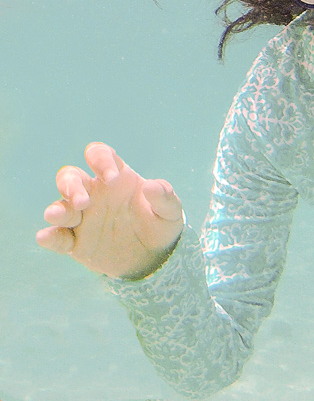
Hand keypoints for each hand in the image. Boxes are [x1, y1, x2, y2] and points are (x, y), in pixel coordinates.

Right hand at [37, 142, 183, 279]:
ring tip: (60, 215)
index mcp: (116, 176)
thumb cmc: (161, 224)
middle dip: (71, 185)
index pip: (100, 155)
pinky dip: (49, 236)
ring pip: (59, 205)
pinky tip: (46, 237)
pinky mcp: (75, 242)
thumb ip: (164, 196)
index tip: (112, 177)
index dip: (100, 160)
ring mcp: (82, 217)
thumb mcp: (170, 211)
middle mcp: (94, 192)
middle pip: (70, 177)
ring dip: (58, 209)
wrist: (154, 256)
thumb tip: (151, 186)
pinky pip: (57, 237)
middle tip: (84, 201)